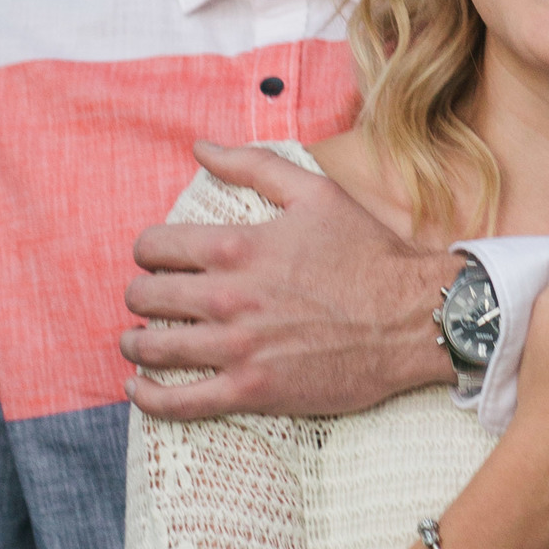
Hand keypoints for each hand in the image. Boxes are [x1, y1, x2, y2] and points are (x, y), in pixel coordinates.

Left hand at [124, 143, 448, 419]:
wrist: (411, 317)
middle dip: (141, 294)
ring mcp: (237, 348)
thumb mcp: (314, 192)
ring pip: (153, 347)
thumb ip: (252, 165)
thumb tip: (202, 146)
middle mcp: (228, 296)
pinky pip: (179, 401)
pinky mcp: (251, 391)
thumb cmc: (367, 252)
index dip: (148, 251)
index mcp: (236, 246)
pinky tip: (140, 388)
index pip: (154, 246)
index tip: (156, 258)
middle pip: (145, 295)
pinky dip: (150, 396)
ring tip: (138, 341)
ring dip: (136, 342)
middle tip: (150, 299)